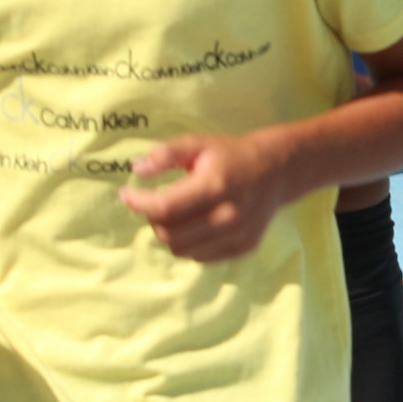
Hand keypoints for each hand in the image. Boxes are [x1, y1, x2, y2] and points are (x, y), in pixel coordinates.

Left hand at [123, 132, 291, 261]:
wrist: (277, 171)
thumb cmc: (231, 155)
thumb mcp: (199, 144)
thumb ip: (167, 154)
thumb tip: (137, 169)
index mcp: (214, 185)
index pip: (164, 208)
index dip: (138, 203)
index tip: (126, 195)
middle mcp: (228, 215)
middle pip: (169, 234)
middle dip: (152, 219)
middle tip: (155, 202)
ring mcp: (237, 235)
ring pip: (181, 250)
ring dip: (170, 234)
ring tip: (177, 214)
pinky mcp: (242, 248)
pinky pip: (200, 257)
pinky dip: (190, 244)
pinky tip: (196, 225)